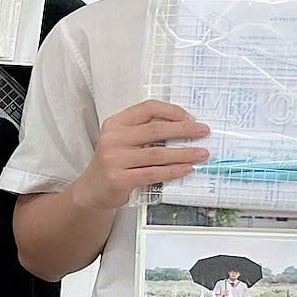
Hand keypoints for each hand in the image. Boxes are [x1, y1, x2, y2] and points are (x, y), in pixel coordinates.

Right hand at [68, 100, 208, 214]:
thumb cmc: (115, 162)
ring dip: (184, 153)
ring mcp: (114, 159)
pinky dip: (173, 170)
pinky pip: (153, 173)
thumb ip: (145, 130)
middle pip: (156, 129)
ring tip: (201, 153)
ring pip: (157, 153)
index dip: (172, 111)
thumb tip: (184, 125)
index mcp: (116, 123)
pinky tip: (186, 168)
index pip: (147, 108)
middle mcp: (113, 138)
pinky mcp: (119, 179)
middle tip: (203, 132)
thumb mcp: (123, 139)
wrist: (93, 189)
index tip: (190, 117)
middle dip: (184, 130)